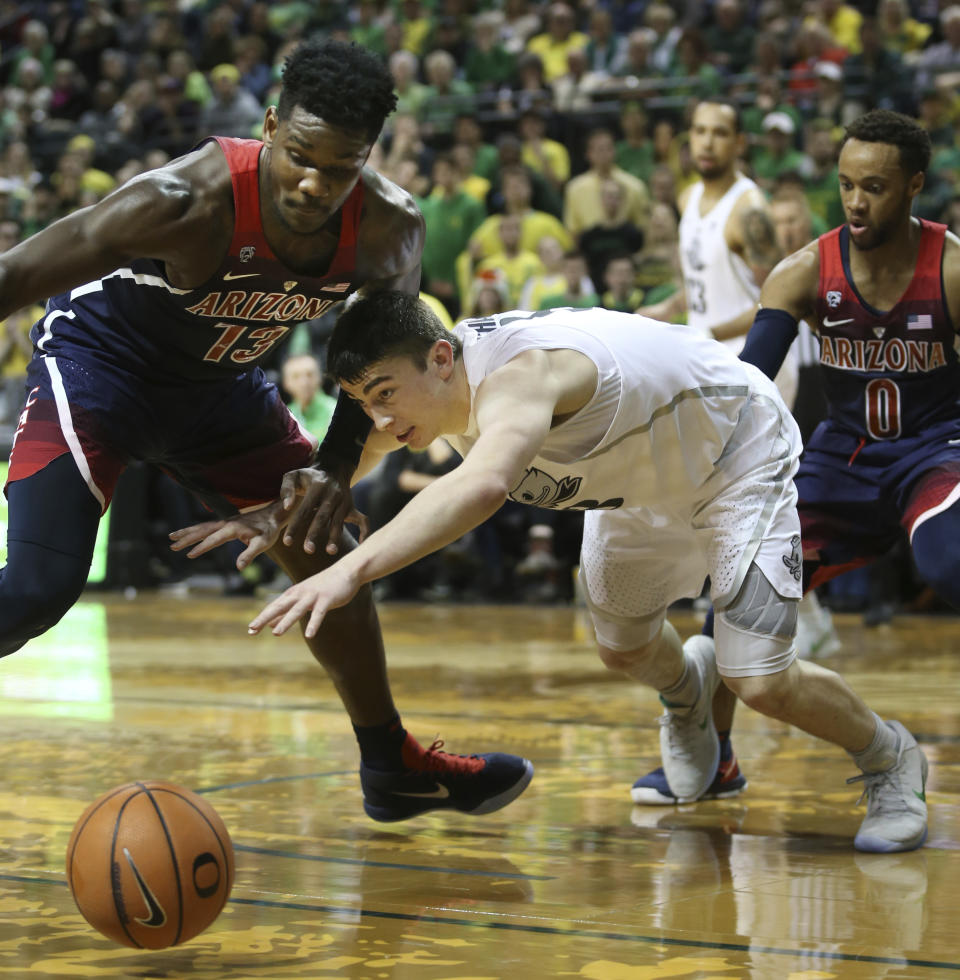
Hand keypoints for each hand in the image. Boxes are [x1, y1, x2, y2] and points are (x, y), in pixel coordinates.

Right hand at [169, 498, 288, 567]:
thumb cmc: (269, 530)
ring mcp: (225, 522)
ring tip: (172, 537)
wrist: (274, 514)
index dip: (202, 547)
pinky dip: (196, 529)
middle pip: (202, 530)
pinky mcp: (226, 523)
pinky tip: (189, 534)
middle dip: (187, 538)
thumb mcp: (263, 544)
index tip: (189, 555)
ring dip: (187, 532)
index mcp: (233, 529)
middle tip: (172, 545)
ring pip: (202, 526)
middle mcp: (226, 523)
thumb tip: (239, 568)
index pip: (214, 540)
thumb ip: (250, 555)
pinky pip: (207, 526)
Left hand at [247, 565, 360, 637]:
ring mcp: (312, 596)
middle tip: (252, 629)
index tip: (250, 630)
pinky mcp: (326, 599)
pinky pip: (319, 613)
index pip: (274, 607)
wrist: (346, 571)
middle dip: (265, 618)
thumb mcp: (303, 598)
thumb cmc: (324, 586)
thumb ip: (287, 611)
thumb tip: (270, 624)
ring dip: (286, 621)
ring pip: (297, 610)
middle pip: (279, 607)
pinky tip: (310, 635)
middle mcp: (300, 594)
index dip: (262, 618)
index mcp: (293, 594)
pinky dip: (314, 624)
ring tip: (276, 634)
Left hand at [279, 461, 369, 555]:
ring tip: (330, 552)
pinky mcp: (352, 507)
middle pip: (322, 517)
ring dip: (335, 537)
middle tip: (308, 550)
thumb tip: (286, 507)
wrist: (334, 469)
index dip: (295, 526)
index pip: (304, 510)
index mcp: (317, 488)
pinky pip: (363, 520)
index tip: (287, 542)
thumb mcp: (294, 476)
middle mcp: (332, 495)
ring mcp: (344, 502)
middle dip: (315, 534)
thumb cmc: (309, 476)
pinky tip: (361, 544)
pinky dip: (364, 532)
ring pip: (339, 522)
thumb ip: (287, 489)